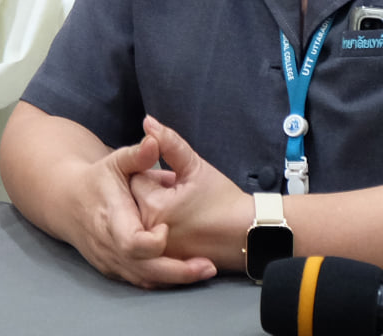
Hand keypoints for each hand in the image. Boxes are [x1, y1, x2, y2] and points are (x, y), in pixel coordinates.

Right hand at [65, 133, 218, 288]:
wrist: (67, 202)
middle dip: (178, 271)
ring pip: (144, 280)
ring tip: (205, 270)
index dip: (152, 242)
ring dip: (176, 279)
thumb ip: (138, 154)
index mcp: (110, 218)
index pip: (132, 243)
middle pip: (144, 269)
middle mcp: (108, 244)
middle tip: (208, 267)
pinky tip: (185, 273)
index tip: (167, 229)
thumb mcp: (115, 162)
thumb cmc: (97, 180)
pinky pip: (140, 282)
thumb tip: (154, 139)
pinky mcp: (112, 270)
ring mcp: (110, 260)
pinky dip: (163, 281)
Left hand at [129, 115, 251, 273]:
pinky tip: (179, 225)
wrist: (249, 235)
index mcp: (154, 206)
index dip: (154, 174)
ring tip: (179, 210)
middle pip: (132, 199)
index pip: (135, 177)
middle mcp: (149, 230)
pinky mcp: (163, 260)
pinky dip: (157, 229)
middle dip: (150, 192)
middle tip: (177, 195)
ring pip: (139, 219)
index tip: (174, 181)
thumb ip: (169, 142)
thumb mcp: (196, 166)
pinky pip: (148, 238)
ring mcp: (156, 249)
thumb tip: (147, 121)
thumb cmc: (224, 199)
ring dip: (152, 210)